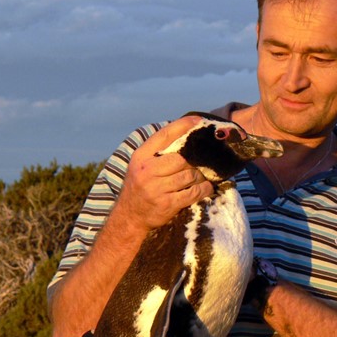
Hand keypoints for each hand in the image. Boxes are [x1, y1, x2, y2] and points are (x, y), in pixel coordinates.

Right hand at [113, 116, 214, 231]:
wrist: (130, 216)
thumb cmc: (140, 186)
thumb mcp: (141, 165)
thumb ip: (158, 152)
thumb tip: (184, 134)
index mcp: (141, 157)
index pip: (164, 136)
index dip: (183, 126)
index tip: (198, 120)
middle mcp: (147, 171)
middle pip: (181, 158)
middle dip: (195, 160)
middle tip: (203, 160)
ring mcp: (157, 189)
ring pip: (189, 175)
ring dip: (200, 175)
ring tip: (203, 175)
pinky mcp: (167, 204)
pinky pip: (193, 193)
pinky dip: (204, 189)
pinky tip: (206, 187)